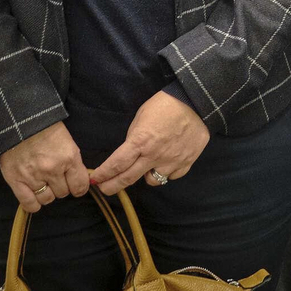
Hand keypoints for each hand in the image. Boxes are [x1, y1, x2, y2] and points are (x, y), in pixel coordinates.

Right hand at [0, 121, 89, 213]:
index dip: (79, 187)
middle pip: (63, 193)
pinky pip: (29, 203)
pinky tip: (34, 195)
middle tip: (55, 177)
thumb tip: (78, 179)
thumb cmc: (44, 126)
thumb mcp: (67, 140)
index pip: (80, 185)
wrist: (18, 119)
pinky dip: (33, 203)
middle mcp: (53, 169)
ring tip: (44, 183)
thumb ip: (72, 160)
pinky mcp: (16, 180)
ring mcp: (34, 176)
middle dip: (61, 186)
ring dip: (47, 193)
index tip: (75, 185)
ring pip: (47, 199)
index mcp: (69, 157)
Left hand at [90, 91, 210, 193]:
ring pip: (152, 181)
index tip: (95, 180)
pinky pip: (172, 176)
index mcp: (140, 141)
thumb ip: (135, 138)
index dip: (103, 174)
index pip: (116, 164)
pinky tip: (167, 161)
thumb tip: (131, 153)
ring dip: (145, 176)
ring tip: (147, 166)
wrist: (196, 102)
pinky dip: (167, 172)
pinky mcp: (187, 163)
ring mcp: (171, 162)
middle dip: (112, 186)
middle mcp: (154, 155)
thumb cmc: (165, 104)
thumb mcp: (141, 116)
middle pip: (128, 178)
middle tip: (105, 189)